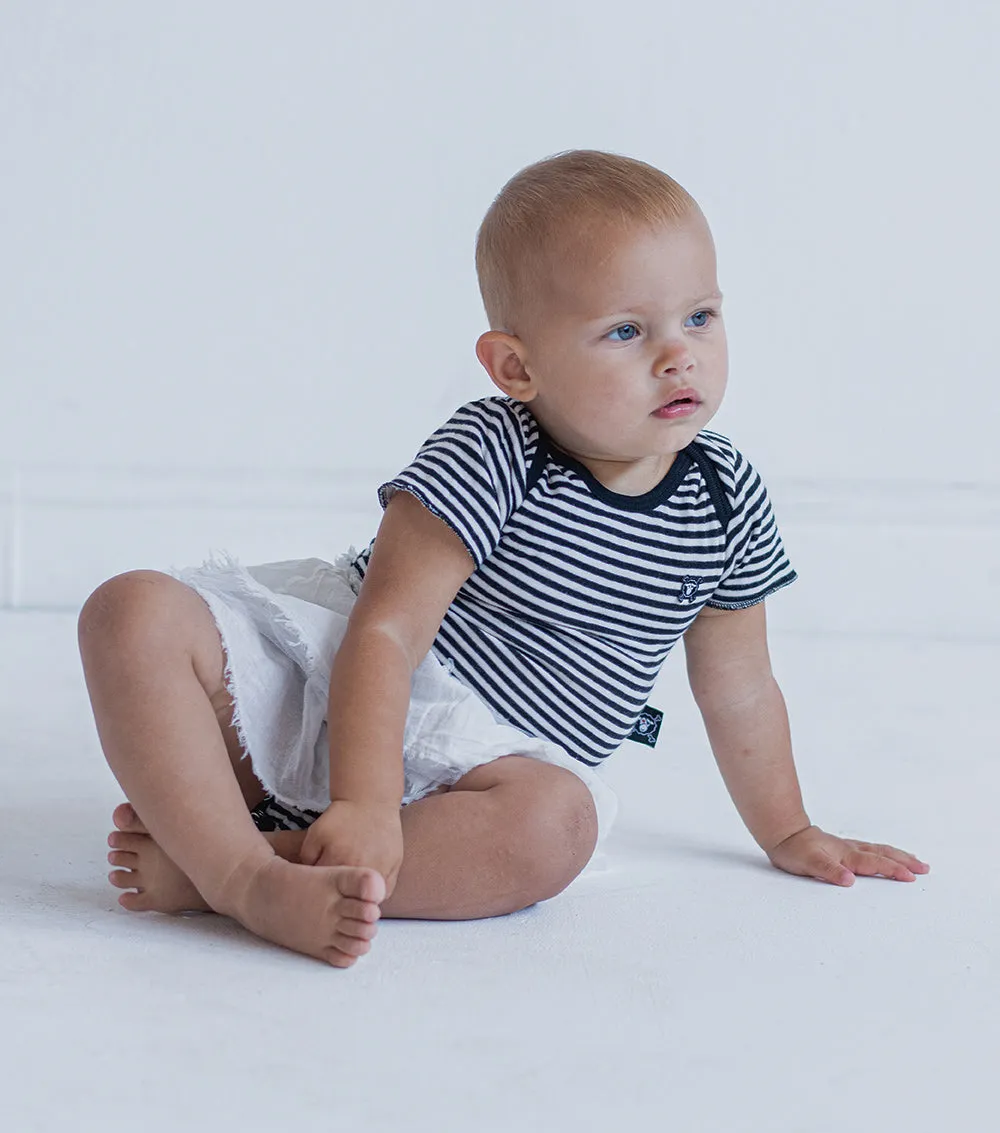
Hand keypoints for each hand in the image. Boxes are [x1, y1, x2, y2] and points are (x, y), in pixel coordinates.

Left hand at [299, 799, 404, 898]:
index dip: (320, 892)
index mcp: (336, 862)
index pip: (324, 893)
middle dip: (340, 899)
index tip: (320, 889)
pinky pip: (384, 894)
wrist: (370, 800)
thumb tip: (304, 884)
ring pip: (367, 901)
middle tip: (337, 891)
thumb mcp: (315, 834)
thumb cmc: (342, 818)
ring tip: (353, 891)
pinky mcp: (394, 869)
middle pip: (347, 900)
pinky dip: (376, 894)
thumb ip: (305, 860)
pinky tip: (368, 887)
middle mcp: (359, 870)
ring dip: (360, 900)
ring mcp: (380, 871)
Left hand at [767, 824, 929, 885]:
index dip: (893, 870)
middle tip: (925, 868)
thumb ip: (829, 871)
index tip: (911, 877)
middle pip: (883, 854)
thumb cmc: (794, 850)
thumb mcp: (809, 864)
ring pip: (878, 850)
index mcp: (846, 855)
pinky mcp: (842, 848)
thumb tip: (850, 880)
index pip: (874, 863)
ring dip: (898, 855)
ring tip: (915, 860)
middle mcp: (850, 850)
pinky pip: (870, 849)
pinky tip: (885, 855)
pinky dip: (883, 852)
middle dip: (904, 861)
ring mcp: (847, 847)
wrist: (782, 833)